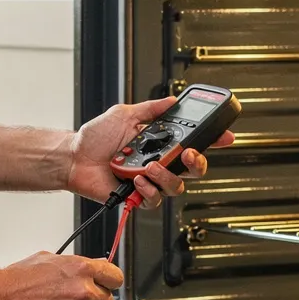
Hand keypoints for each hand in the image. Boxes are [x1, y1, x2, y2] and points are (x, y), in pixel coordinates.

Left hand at [61, 97, 234, 206]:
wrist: (74, 156)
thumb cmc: (95, 137)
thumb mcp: (125, 115)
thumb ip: (150, 109)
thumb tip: (171, 100)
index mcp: (161, 143)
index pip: (193, 143)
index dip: (212, 140)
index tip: (224, 136)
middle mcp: (160, 163)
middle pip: (194, 169)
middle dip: (198, 163)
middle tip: (188, 154)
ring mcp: (150, 181)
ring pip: (177, 186)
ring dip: (168, 176)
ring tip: (151, 166)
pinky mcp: (137, 197)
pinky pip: (154, 199)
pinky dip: (149, 189)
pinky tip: (138, 180)